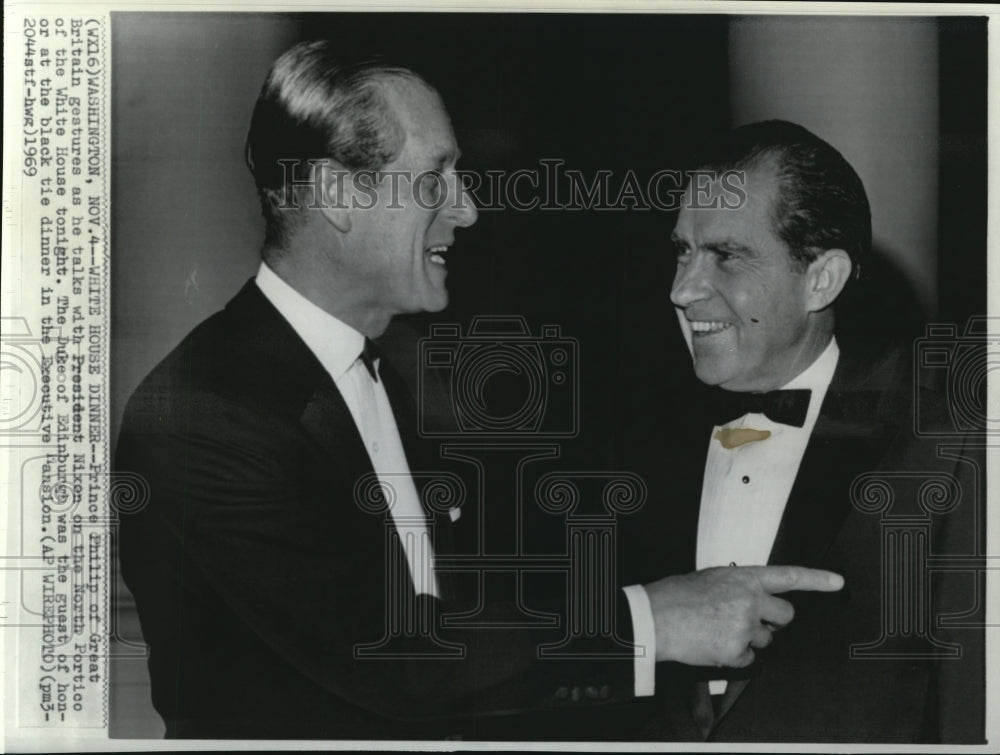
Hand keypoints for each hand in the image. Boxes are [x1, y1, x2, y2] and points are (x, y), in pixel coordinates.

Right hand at [644, 565, 843, 666]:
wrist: (656, 618)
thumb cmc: (677, 597)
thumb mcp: (712, 578)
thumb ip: (739, 586)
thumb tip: (752, 597)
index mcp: (744, 577)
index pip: (789, 576)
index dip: (817, 580)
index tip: (838, 583)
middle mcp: (750, 599)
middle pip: (785, 616)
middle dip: (773, 621)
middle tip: (749, 620)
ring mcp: (745, 626)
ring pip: (765, 640)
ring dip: (748, 639)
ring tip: (717, 630)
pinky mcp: (738, 650)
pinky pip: (748, 659)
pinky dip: (733, 656)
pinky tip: (713, 644)